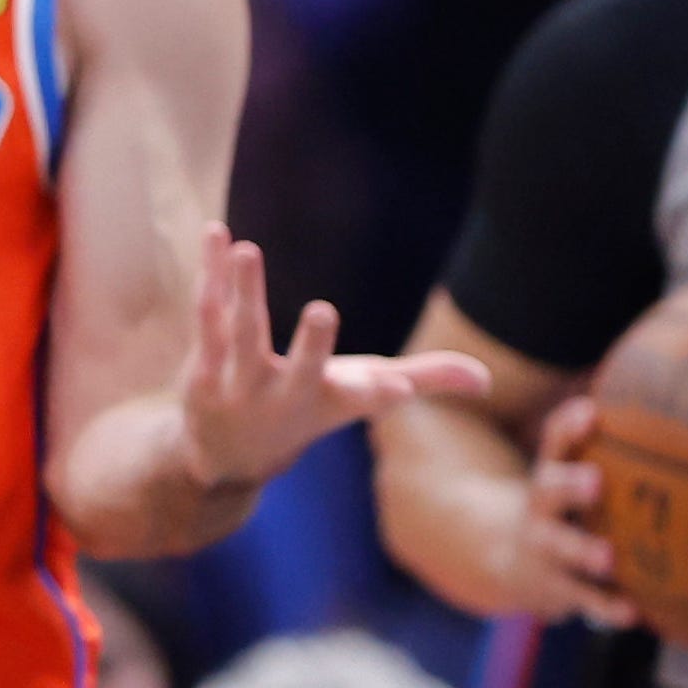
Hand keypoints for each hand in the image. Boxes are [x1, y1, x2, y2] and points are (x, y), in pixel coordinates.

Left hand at [175, 227, 487, 491]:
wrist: (225, 456)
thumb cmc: (306, 413)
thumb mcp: (360, 398)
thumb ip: (422, 380)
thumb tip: (485, 379)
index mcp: (330, 401)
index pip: (365, 400)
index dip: (382, 394)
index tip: (396, 389)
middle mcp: (284, 396)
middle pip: (300, 368)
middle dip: (313, 346)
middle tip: (324, 313)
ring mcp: (238, 382)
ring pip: (243, 332)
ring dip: (245, 292)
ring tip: (248, 250)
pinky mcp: (202, 362)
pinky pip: (208, 312)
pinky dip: (211, 271)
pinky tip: (216, 231)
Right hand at [522, 395, 639, 629]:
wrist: (508, 561)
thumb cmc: (562, 512)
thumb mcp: (570, 482)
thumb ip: (603, 458)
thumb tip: (657, 424)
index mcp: (549, 478)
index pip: (553, 445)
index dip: (568, 428)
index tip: (590, 413)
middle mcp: (539, 510)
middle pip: (546, 492)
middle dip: (568, 487)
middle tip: (595, 481)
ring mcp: (542, 550)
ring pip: (558, 549)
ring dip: (581, 551)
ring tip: (608, 558)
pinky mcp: (553, 587)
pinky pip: (579, 598)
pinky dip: (604, 606)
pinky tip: (630, 612)